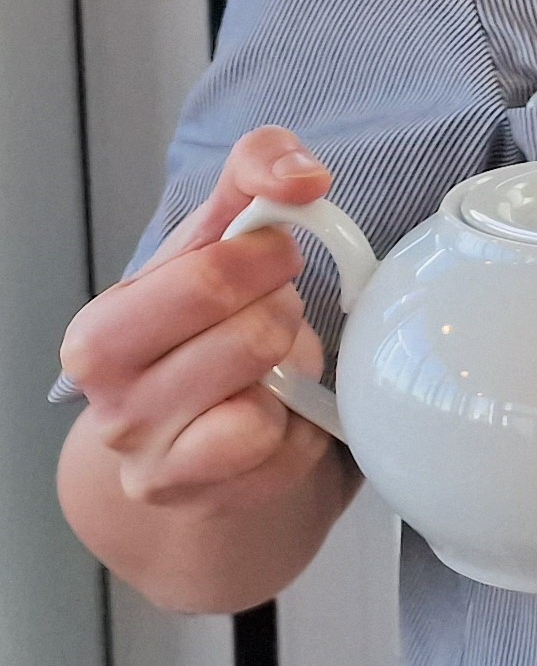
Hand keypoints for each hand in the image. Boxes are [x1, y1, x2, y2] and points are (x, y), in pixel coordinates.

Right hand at [60, 127, 341, 513]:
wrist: (197, 433)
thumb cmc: (208, 323)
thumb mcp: (222, 236)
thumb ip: (256, 170)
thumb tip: (302, 173)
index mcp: (104, 329)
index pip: (209, 271)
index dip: (269, 252)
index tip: (276, 253)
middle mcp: (111, 401)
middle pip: (250, 330)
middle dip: (283, 308)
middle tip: (274, 310)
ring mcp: (153, 458)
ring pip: (268, 389)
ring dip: (292, 363)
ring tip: (269, 361)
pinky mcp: (201, 495)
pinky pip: (283, 444)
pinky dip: (300, 422)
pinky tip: (278, 412)